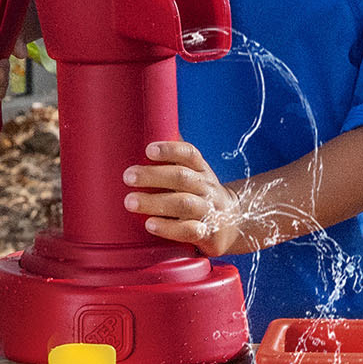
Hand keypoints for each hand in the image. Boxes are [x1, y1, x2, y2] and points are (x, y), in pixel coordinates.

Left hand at [123, 139, 257, 255]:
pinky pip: (190, 231)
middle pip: (182, 177)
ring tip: (130, 201)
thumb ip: (174, 157)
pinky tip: (150, 224)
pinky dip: (169, 228)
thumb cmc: (200, 194)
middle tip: (128, 176)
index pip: (189, 154)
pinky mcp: (208, 234)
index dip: (170, 150)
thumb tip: (148, 128)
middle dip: (153, 176)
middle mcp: (206, 188)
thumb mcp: (195, 173)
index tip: (148, 150)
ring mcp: (208, 211)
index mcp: (201, 170)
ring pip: (183, 204)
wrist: (234, 222)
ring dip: (155, 202)